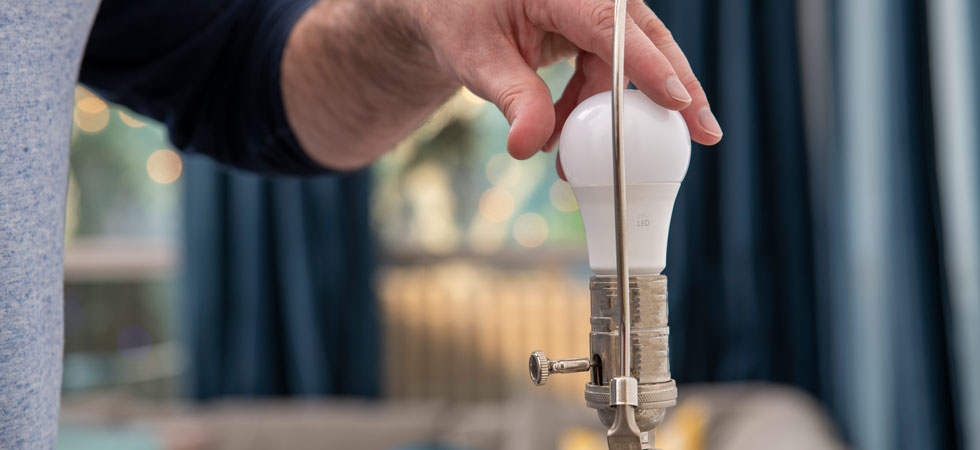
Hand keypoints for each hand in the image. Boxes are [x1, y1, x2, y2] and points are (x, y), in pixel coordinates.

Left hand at [281, 0, 720, 170]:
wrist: (450, 10)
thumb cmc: (458, 18)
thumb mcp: (476, 59)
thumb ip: (511, 99)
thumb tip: (530, 148)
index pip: (613, 27)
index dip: (650, 67)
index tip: (679, 102)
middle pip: (647, 39)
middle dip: (675, 89)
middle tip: (704, 134)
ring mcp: (595, 9)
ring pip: (628, 62)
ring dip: (609, 113)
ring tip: (573, 159)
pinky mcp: (593, 29)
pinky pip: (609, 70)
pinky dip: (593, 105)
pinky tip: (563, 131)